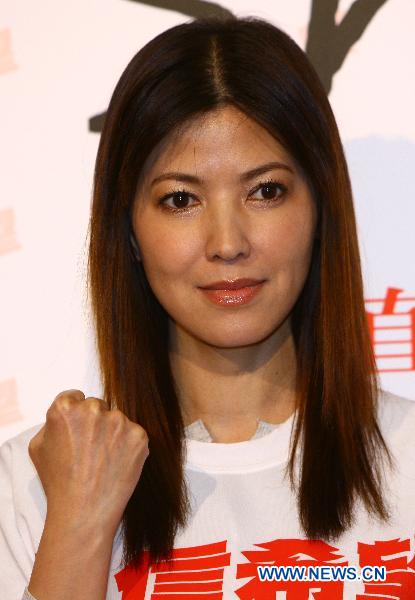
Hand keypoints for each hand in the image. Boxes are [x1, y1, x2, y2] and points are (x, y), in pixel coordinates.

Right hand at [28, 389, 149, 536]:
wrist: (83, 512)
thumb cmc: (58, 483)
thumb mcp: (38, 447)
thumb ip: (52, 422)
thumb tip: (68, 413)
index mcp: (65, 408)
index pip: (75, 397)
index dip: (75, 415)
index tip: (78, 431)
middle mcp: (93, 409)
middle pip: (97, 406)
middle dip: (95, 423)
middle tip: (90, 450)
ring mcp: (119, 421)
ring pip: (117, 420)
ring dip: (113, 434)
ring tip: (103, 461)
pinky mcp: (138, 435)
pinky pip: (134, 433)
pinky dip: (129, 446)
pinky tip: (117, 464)